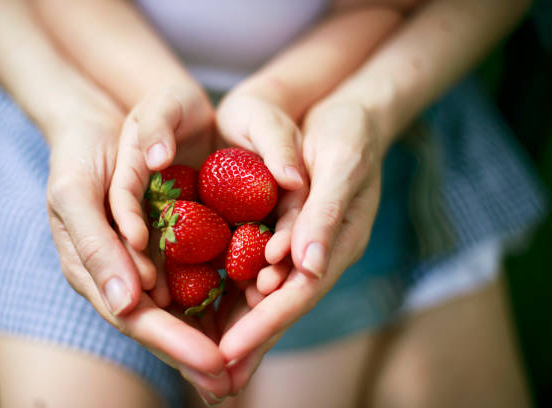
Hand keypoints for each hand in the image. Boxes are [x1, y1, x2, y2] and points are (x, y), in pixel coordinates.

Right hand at [45, 93, 230, 403]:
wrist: (104, 118)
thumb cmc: (82, 155)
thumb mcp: (76, 194)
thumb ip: (95, 245)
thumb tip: (125, 304)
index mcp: (95, 272)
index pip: (136, 318)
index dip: (173, 342)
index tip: (214, 362)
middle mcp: (127, 274)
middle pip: (164, 323)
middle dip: (196, 354)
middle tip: (232, 384)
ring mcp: (152, 260)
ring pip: (184, 308)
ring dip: (212, 337)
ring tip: (242, 369)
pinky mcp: (177, 240)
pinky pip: (200, 275)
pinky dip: (221, 299)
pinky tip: (249, 314)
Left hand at [218, 101, 384, 391]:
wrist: (340, 109)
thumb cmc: (348, 132)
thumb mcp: (342, 164)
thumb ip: (326, 214)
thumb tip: (307, 267)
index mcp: (339, 243)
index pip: (299, 294)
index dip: (265, 324)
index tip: (229, 353)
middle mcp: (316, 252)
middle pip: (278, 306)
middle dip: (247, 341)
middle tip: (211, 379)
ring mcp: (296, 243)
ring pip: (263, 294)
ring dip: (236, 326)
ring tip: (204, 360)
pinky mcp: (276, 229)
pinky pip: (250, 267)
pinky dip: (230, 291)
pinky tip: (204, 310)